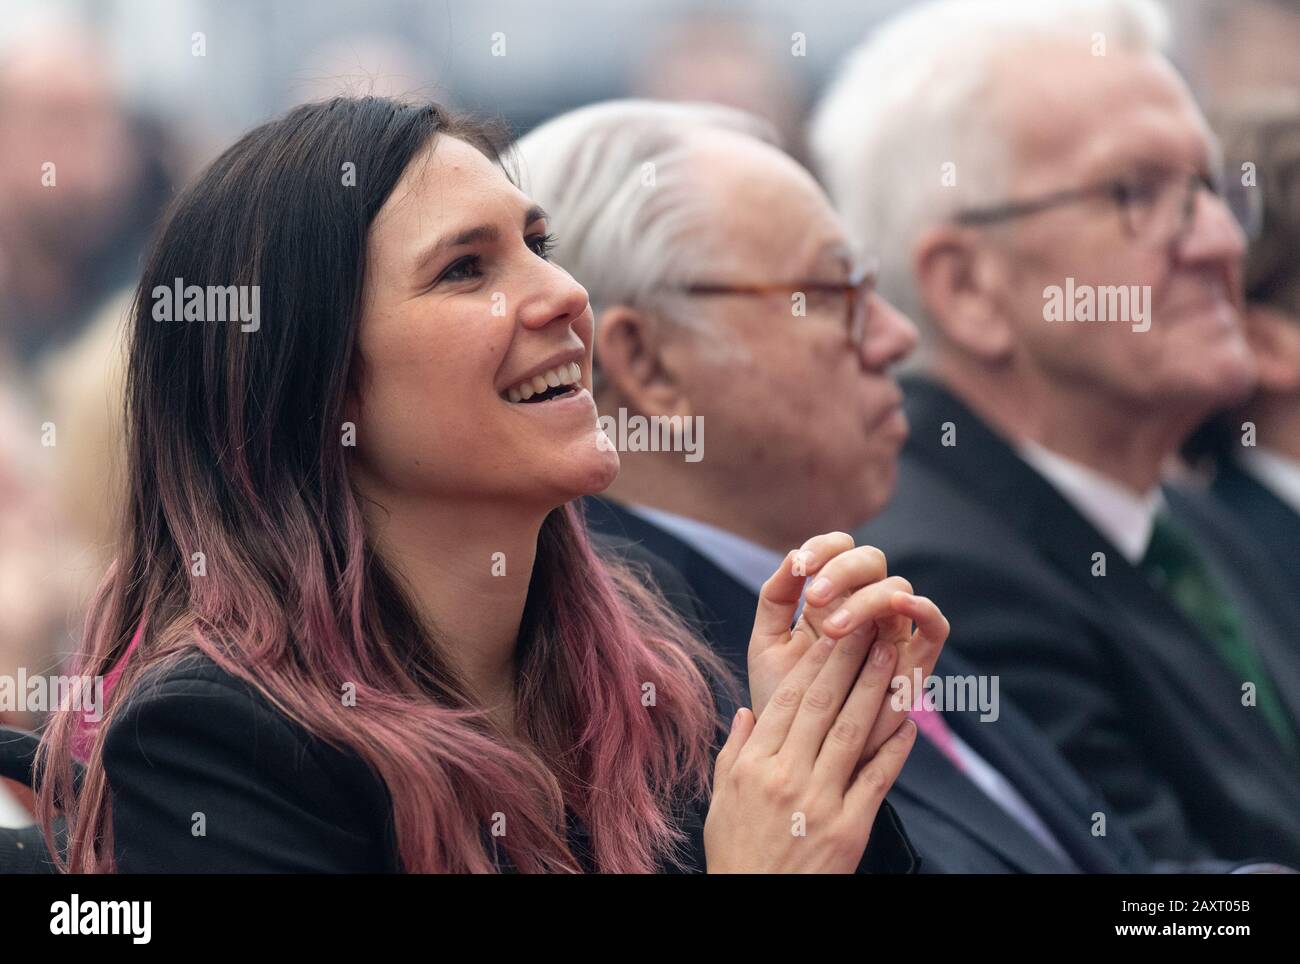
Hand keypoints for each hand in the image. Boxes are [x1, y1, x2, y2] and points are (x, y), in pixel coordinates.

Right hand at [703, 620, 916, 871]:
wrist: (758, 904)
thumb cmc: (737, 850)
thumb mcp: (721, 796)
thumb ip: (735, 749)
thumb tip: (746, 710)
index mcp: (754, 765)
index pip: (785, 701)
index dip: (810, 664)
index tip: (829, 634)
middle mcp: (786, 777)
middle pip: (820, 706)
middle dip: (847, 660)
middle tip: (867, 625)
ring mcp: (821, 802)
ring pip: (851, 732)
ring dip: (874, 689)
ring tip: (891, 654)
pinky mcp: (850, 828)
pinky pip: (877, 779)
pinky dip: (895, 749)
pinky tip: (910, 723)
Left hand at [748, 532, 948, 760]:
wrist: (794, 755)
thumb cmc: (781, 699)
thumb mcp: (767, 643)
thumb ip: (776, 598)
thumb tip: (793, 557)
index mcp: (831, 600)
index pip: (839, 549)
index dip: (823, 548)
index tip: (799, 566)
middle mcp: (865, 611)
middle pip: (872, 562)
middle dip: (842, 571)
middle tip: (814, 598)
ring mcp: (892, 634)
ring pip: (898, 589)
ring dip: (868, 598)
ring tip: (834, 626)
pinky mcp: (914, 664)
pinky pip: (936, 627)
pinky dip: (924, 609)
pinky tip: (900, 604)